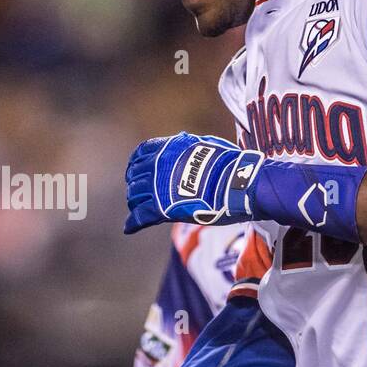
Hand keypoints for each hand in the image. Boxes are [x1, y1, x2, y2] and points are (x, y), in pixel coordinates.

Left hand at [124, 132, 263, 233]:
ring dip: (135, 203)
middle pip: (135, 177)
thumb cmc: (229, 164)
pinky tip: (129, 228)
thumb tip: (182, 138)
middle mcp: (158, 166)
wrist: (237, 183)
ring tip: (137, 209)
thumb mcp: (206, 144)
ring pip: (135, 197)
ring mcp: (157, 188)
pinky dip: (133, 223)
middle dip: (135, 185)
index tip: (137, 171)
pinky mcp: (162, 208)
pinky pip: (139, 216)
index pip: (140, 154)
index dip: (136, 164)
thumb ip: (188, 144)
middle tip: (138, 194)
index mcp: (167, 149)